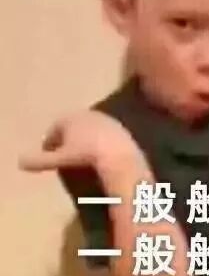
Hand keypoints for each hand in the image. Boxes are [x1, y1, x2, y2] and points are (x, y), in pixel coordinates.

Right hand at [18, 110, 140, 171]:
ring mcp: (106, 119)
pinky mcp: (120, 127)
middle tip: (63, 155)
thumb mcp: (59, 159)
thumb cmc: (85, 154)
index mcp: (71, 118)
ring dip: (84, 139)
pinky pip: (105, 134)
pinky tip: (100, 154)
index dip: (50, 141)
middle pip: (73, 125)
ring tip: (81, 156)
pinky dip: (99, 142)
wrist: (118, 155)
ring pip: (89, 128)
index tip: (49, 154)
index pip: (55, 128)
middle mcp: (88, 114)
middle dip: (67, 138)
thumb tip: (21, 162)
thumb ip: (40, 160)